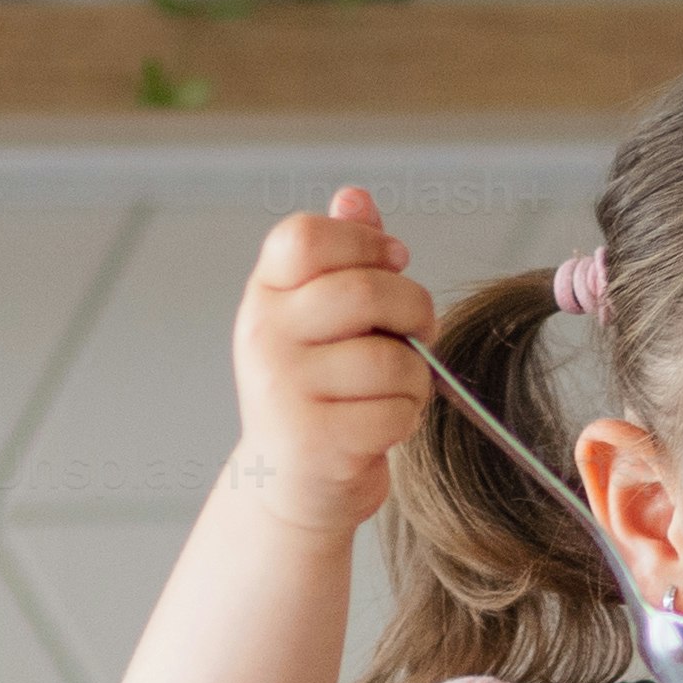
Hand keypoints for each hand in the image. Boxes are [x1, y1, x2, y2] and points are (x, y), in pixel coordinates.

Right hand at [225, 188, 435, 539]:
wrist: (292, 485)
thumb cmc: (319, 393)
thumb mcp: (320, 319)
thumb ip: (341, 257)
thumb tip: (355, 197)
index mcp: (265, 295)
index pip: (305, 237)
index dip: (364, 243)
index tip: (393, 263)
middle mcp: (264, 336)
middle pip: (363, 291)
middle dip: (413, 309)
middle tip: (418, 331)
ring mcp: (285, 389)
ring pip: (390, 359)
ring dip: (413, 378)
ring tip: (390, 392)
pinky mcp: (316, 441)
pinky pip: (395, 410)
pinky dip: (406, 419)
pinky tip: (381, 428)